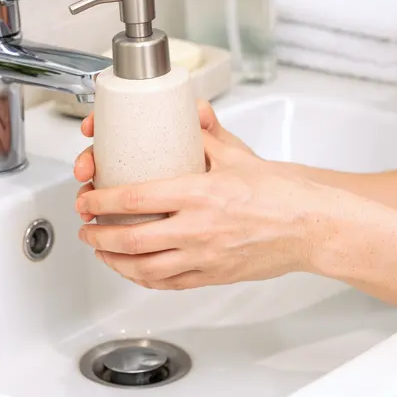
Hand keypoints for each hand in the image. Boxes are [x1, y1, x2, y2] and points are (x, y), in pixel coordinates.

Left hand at [73, 101, 335, 289]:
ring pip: (144, 269)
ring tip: (102, 251)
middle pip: (131, 238)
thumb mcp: (237, 155)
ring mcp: (204, 257)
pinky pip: (169, 284)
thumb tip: (188, 112)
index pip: (135, 199)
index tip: (87, 199)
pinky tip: (135, 270)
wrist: (311, 226)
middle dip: (98, 234)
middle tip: (86, 226)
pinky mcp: (213, 276)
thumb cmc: (281, 192)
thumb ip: (206, 134)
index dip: (101, 202)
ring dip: (114, 261)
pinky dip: (143, 279)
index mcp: (200, 194)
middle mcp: (198, 229)